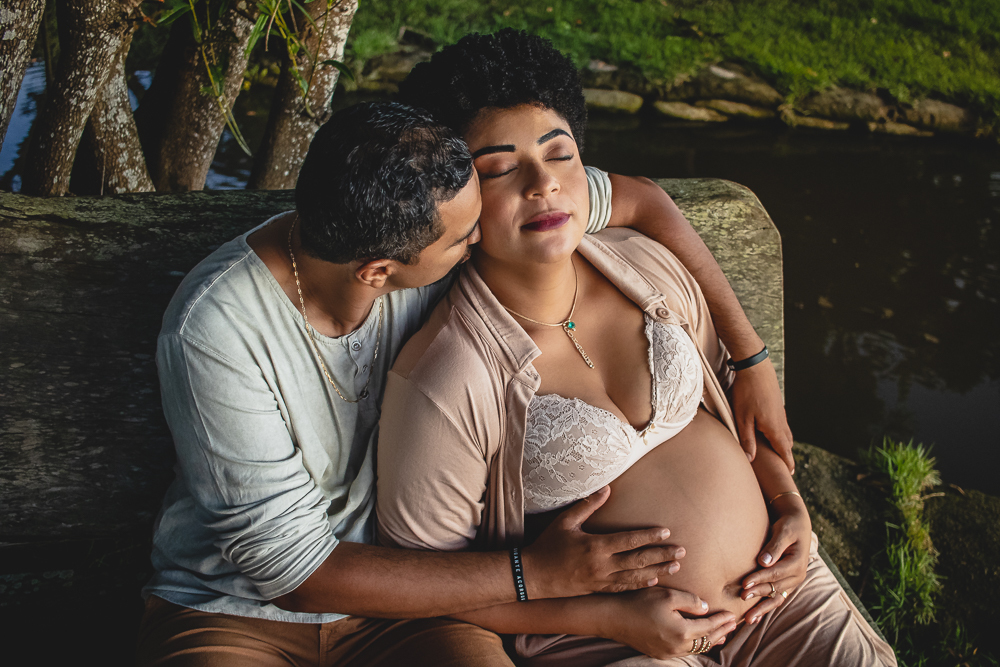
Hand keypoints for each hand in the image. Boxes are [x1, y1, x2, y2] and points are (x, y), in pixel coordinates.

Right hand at [522, 486, 684, 597]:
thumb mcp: (565, 522)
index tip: (666, 532)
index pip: (628, 541)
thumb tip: (606, 489)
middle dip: (661, 555)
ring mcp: (601, 580)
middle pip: (638, 560)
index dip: (648, 537)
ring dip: (657, 571)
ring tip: (675, 567)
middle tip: (681, 551)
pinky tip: (653, 581)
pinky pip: (623, 588)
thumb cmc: (547, 545)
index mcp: (595, 546)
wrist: (533, 575)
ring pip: (635, 577)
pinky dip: (640, 585)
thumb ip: (587, 506)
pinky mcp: (598, 590)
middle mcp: (601, 565)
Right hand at [600, 587, 736, 658]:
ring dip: (710, 640)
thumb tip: (706, 607)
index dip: (722, 620)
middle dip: (721, 632)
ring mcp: (668, 653)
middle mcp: (677, 647)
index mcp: (682, 632)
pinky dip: (696, 644)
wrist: (614, 618)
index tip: (733, 614)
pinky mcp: (660, 653)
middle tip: (733, 624)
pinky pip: (685, 651)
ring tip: (722, 634)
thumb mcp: (667, 595)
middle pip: (706, 641)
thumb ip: (690, 601)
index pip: (709, 627)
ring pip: (696, 648)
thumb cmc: (639, 603)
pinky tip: (699, 639)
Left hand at [729, 358, 794, 472]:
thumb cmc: (747, 392)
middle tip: (784, 468)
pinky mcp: (776, 405)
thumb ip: (747, 439)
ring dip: (782, 444)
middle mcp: (781, 422)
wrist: (755, 367)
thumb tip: (750, 459)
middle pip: (787, 444)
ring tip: (778, 453)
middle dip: (785, 455)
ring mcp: (780, 412)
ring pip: (785, 433)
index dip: (787, 463)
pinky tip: (772, 432)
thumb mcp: (742, 418)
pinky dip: (779, 433)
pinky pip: (781, 424)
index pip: (784, 451)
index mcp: (775, 428)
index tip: (790, 474)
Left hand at [739, 500, 810, 623]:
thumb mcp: (784, 531)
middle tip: (742, 597)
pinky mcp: (786, 584)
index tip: (745, 583)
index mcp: (797, 563)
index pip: (776, 573)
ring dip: (762, 608)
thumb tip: (763, 561)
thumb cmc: (789, 526)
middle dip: (758, 593)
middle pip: (775, 587)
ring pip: (776, 598)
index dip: (761, 578)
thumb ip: (774, 546)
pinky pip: (776, 598)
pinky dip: (765, 607)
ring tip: (748, 619)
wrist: (797, 526)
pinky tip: (754, 617)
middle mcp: (797, 576)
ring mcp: (792, 582)